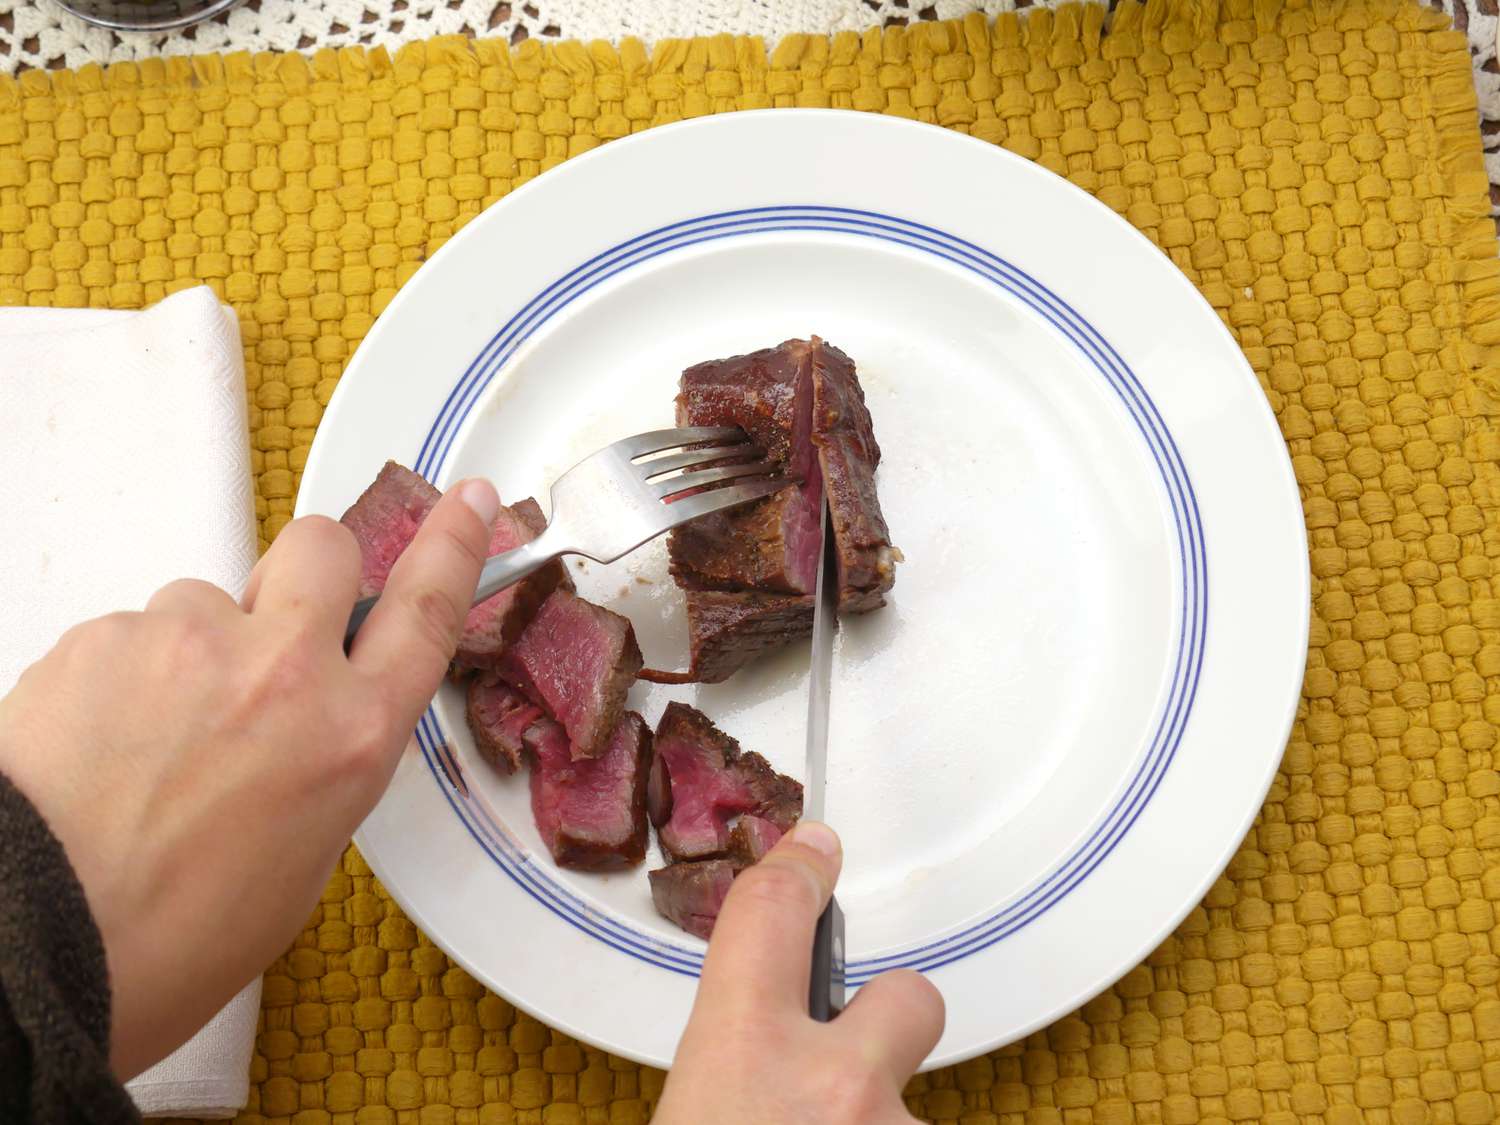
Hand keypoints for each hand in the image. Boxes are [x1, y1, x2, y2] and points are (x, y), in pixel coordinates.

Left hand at [0, 479, 499, 1077]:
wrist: (34, 950)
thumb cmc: (172, 939)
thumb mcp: (306, 857)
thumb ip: (329, 759)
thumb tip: (311, 716)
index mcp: (350, 737)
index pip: (426, 610)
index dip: (454, 544)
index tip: (469, 498)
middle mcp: (284, 672)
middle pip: (321, 547)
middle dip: (307, 573)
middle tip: (270, 631)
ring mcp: (189, 644)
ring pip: (207, 600)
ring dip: (195, 649)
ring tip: (151, 741)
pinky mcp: (102, 638)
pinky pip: (130, 633)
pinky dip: (123, 677)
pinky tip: (101, 747)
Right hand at [655, 823, 944, 1123]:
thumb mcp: (684, 1111)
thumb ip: (727, 1066)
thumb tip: (747, 1067)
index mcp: (743, 1059)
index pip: (774, 911)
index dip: (799, 872)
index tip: (816, 851)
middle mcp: (838, 1088)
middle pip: (908, 994)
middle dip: (889, 1018)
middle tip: (847, 1069)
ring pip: (916, 1097)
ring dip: (881, 1118)